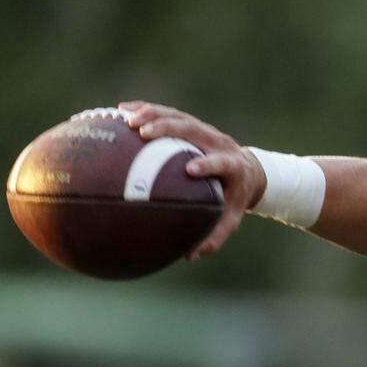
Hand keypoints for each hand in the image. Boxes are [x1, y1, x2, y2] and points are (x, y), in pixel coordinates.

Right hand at [119, 100, 266, 259]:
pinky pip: (168, 113)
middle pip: (194, 129)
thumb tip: (190, 256)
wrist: (247, 171)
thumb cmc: (234, 198)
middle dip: (169, 128)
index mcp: (232, 166)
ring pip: (179, 117)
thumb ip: (214, 236)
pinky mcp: (193, 124)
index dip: (209, 164)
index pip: (222, 162)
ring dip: (152, 115)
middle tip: (143, 133)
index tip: (191, 169)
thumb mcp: (230, 218)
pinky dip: (146, 110)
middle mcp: (218, 142)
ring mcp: (205, 130)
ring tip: (126, 119)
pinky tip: (120, 111)